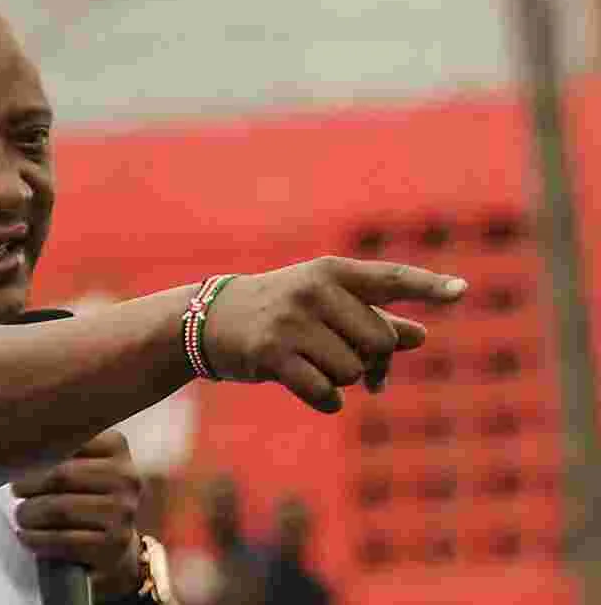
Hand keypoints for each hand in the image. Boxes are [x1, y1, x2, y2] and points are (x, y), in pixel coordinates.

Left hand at [13, 431, 142, 599]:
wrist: (116, 536)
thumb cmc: (88, 492)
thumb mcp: (82, 460)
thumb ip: (56, 447)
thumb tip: (16, 443)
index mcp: (116, 447)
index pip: (68, 440)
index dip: (37, 451)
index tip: (17, 459)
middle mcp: (125, 477)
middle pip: (62, 475)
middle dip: (29, 484)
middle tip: (16, 489)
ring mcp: (123, 512)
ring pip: (61, 510)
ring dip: (30, 514)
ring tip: (21, 515)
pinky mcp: (114, 545)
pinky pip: (65, 540)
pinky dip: (38, 539)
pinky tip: (27, 536)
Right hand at [204, 256, 467, 412]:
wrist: (210, 320)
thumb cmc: (280, 312)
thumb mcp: (324, 306)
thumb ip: (372, 318)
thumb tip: (421, 337)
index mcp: (331, 272)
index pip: (389, 278)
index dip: (428, 286)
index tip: (463, 292)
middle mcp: (313, 292)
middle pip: (378, 342)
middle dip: (374, 362)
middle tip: (360, 369)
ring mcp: (290, 323)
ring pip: (352, 371)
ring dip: (345, 381)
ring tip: (319, 368)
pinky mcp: (271, 355)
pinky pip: (325, 392)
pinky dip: (328, 402)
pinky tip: (317, 394)